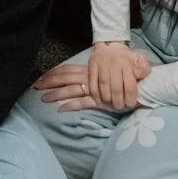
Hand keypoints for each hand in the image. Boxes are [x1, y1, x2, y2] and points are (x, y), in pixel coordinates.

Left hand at [34, 43, 149, 112]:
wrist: (142, 82)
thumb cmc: (126, 76)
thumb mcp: (109, 73)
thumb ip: (98, 75)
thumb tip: (84, 79)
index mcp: (90, 70)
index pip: (67, 69)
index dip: (53, 73)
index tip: (40, 77)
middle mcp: (89, 78)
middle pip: (64, 78)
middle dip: (48, 82)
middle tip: (34, 87)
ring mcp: (94, 90)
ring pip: (71, 90)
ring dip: (56, 94)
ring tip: (43, 99)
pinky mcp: (100, 101)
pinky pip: (83, 103)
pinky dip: (71, 105)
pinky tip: (60, 109)